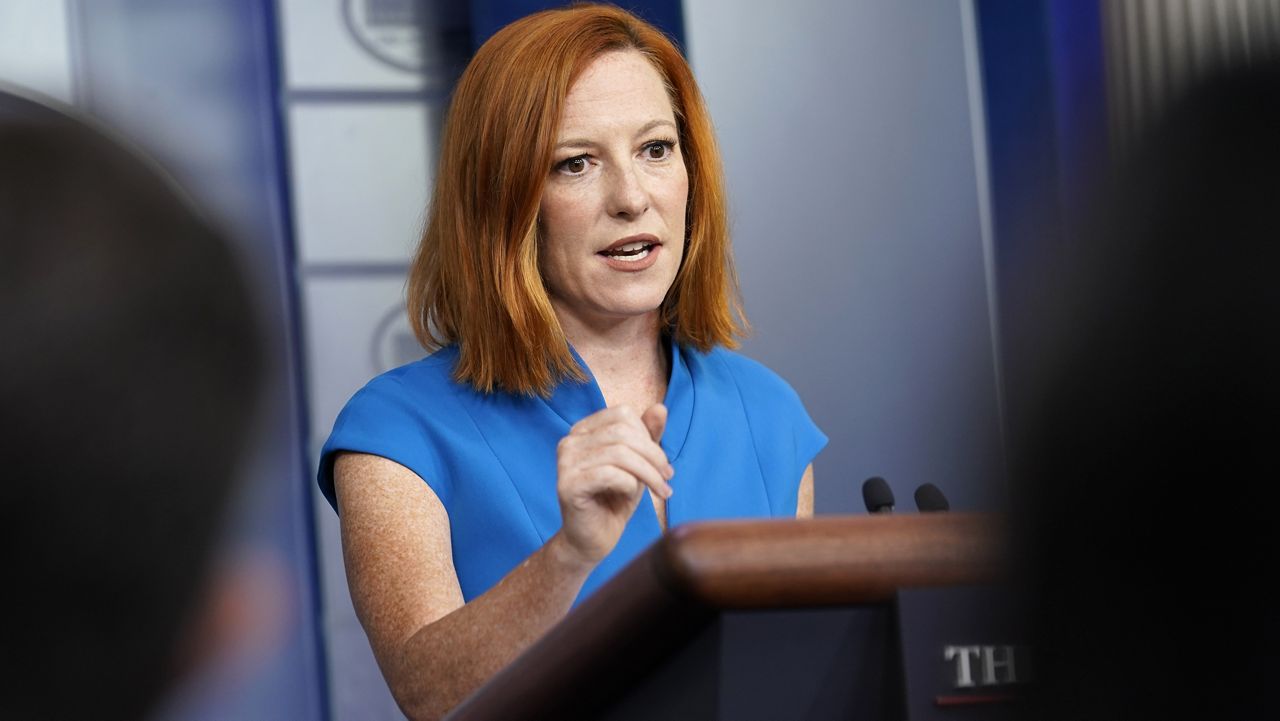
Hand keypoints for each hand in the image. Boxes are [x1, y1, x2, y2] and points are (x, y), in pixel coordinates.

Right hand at [553, 403, 672, 566]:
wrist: (592, 541)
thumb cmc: (614, 500)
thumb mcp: (637, 465)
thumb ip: (647, 437)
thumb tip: (660, 408)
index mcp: (583, 431)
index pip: (622, 415)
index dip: (649, 437)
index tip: (663, 465)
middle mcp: (570, 441)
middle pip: (622, 432)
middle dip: (653, 456)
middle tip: (667, 478)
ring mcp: (566, 462)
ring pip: (619, 453)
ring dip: (648, 473)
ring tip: (661, 491)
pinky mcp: (568, 485)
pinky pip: (610, 474)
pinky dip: (630, 484)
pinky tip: (630, 496)